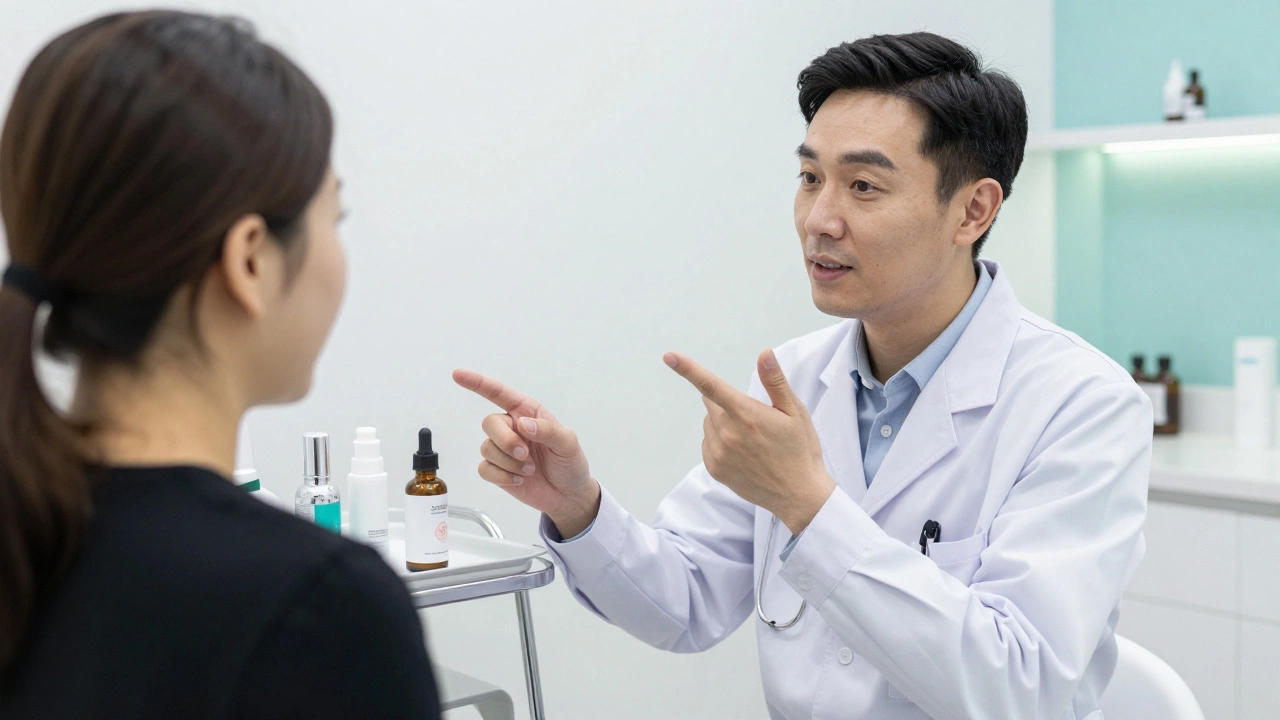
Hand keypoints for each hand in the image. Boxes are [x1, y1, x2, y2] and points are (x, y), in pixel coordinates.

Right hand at [452, 369, 600, 536]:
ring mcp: (502, 449)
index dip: (478, 383)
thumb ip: (548, 430)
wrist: (567, 495)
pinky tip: (519, 480)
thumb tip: (522, 424)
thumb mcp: (568, 443)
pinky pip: (485, 468)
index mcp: (527, 412)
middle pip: (489, 423)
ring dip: (509, 462)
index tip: (458, 375)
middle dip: (505, 440)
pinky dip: (502, 476)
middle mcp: (512, 427)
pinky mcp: (497, 470)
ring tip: (529, 470)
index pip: (499, 393)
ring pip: (487, 448)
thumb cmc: (570, 463)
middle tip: (525, 455)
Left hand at [664, 349, 835, 534]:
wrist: (799, 495)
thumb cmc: (800, 450)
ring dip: (723, 423)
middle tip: (755, 419)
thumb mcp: (795, 412)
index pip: (711, 386)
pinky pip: (708, 443)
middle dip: (727, 403)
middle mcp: (728, 434)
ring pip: (710, 423)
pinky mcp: (714, 469)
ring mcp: (719, 453)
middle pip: (711, 403)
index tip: (669, 356)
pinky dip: (720, 442)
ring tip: (753, 440)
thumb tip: (764, 353)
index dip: (687, 369)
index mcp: (747, 415)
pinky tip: (743, 452)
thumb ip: (775, 382)